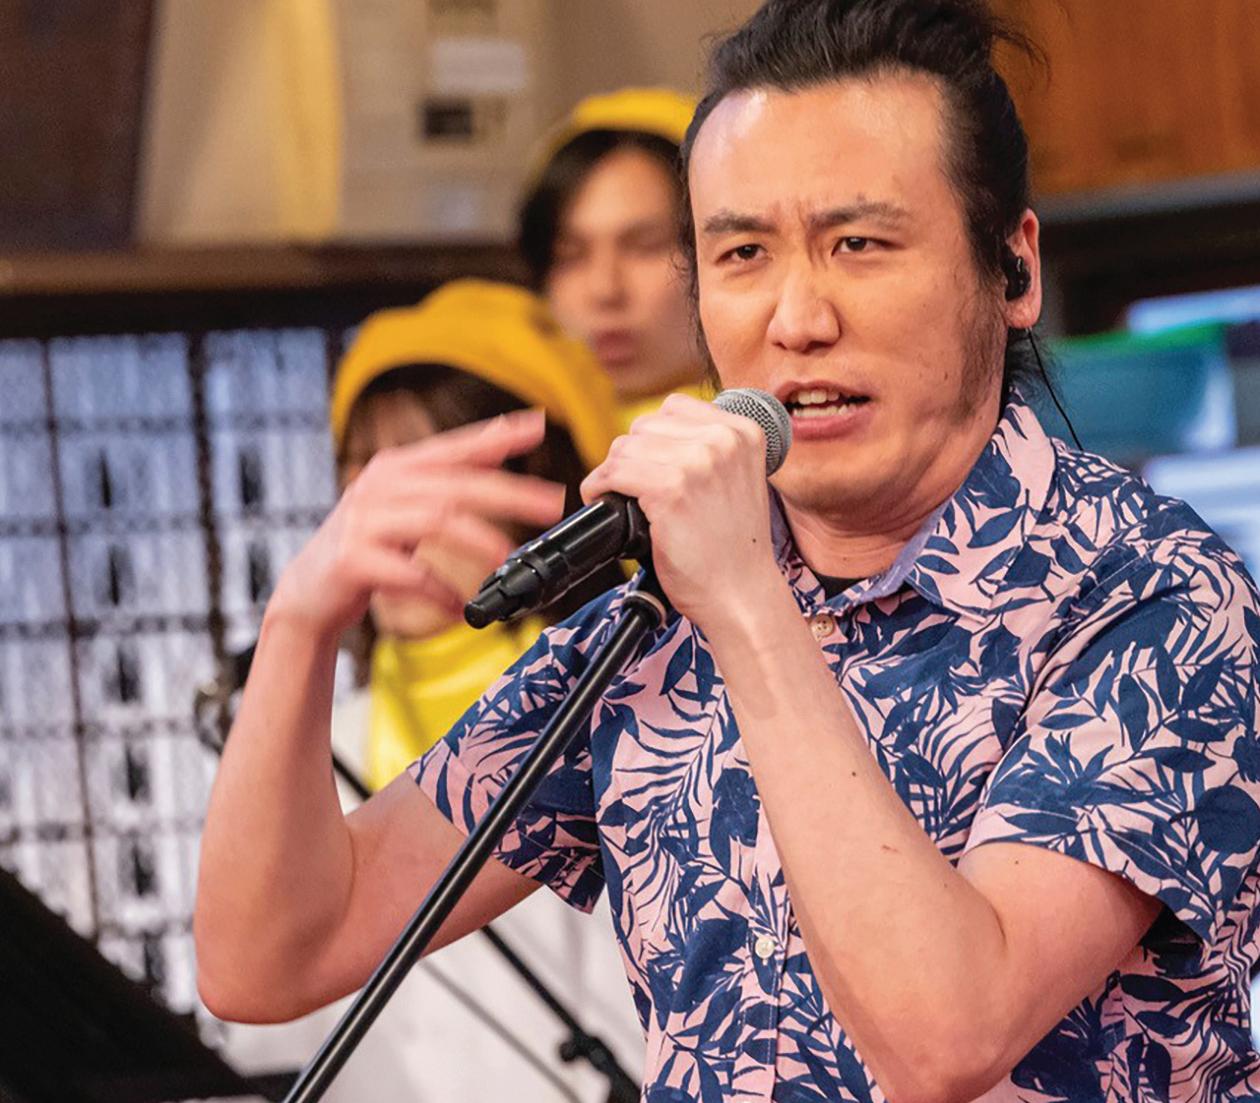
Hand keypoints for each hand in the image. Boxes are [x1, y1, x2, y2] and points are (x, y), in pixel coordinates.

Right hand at [271, 410, 564, 639]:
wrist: (309, 591)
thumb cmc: (368, 545)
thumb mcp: (405, 503)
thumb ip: (449, 476)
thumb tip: (505, 440)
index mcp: (397, 468)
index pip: (455, 447)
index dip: (496, 436)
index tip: (537, 425)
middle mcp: (380, 486)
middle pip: (456, 484)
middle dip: (510, 494)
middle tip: (552, 505)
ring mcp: (365, 521)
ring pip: (435, 520)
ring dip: (479, 540)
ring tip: (506, 559)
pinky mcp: (353, 559)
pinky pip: (408, 572)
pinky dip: (440, 590)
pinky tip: (460, 605)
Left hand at [580, 393, 781, 626]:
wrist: (741, 593)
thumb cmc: (733, 547)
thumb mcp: (736, 479)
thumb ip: (705, 450)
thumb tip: (648, 438)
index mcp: (742, 432)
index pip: (674, 408)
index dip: (653, 437)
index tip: (649, 463)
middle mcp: (723, 440)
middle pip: (644, 426)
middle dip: (631, 456)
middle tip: (632, 487)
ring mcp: (697, 463)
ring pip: (624, 448)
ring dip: (612, 472)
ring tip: (619, 495)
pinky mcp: (670, 491)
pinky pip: (613, 473)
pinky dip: (598, 486)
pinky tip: (603, 499)